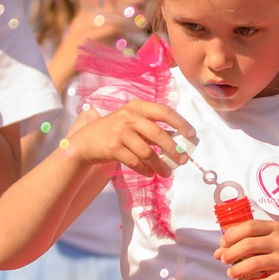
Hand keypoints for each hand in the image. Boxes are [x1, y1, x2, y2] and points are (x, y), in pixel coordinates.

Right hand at [62, 99, 194, 175]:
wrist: (86, 140)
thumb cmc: (115, 130)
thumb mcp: (132, 121)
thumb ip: (151, 127)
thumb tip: (178, 142)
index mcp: (137, 106)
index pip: (164, 111)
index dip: (180, 123)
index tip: (192, 135)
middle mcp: (129, 116)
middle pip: (158, 134)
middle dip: (173, 149)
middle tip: (182, 160)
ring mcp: (120, 132)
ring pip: (147, 152)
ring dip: (160, 164)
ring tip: (167, 172)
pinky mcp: (113, 148)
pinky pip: (136, 162)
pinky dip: (146, 170)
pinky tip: (151, 173)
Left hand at [218, 212, 278, 279]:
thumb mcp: (266, 241)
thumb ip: (244, 242)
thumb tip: (219, 252)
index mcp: (274, 228)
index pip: (249, 227)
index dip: (232, 235)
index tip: (223, 243)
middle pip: (249, 245)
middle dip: (231, 253)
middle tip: (224, 260)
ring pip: (254, 264)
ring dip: (237, 270)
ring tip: (230, 273)